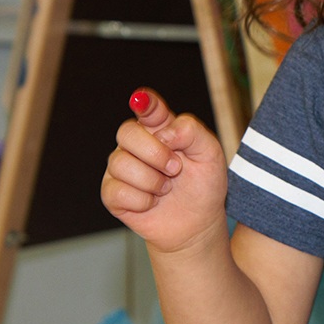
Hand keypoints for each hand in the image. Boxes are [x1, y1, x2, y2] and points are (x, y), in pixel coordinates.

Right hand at [101, 88, 227, 254]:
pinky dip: (142, 200)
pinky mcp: (112, 193)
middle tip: (176, 169)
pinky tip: (152, 202)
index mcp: (161, 129)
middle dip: (155, 152)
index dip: (143, 102)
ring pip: (121, 163)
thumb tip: (163, 133)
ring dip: (152, 181)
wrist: (197, 223)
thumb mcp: (211, 155)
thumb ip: (191, 132)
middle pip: (127, 131)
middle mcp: (137, 144)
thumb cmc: (203, 186)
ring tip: (166, 188)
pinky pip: (117, 190)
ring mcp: (121, 168)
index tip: (142, 100)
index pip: (148, 108)